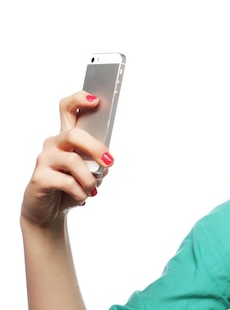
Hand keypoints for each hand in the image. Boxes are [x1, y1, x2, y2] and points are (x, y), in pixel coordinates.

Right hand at [21, 92, 113, 225]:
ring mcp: (44, 159)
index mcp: (67, 138)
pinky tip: (81, 197)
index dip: (79, 100)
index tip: (96, 100)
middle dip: (96, 148)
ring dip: (89, 179)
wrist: (49, 210)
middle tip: (109, 162)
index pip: (68, 109)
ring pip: (73, 161)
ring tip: (91, 190)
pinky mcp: (40, 177)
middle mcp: (54, 144)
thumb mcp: (91, 174)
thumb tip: (105, 161)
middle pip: (74, 134)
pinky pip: (67, 182)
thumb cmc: (71, 187)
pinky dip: (80, 192)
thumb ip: (98, 164)